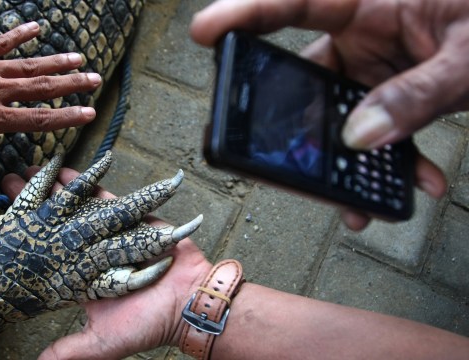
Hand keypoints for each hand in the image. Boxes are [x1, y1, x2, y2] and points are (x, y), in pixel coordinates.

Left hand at [2, 167, 212, 359]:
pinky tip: (69, 167)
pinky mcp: (131, 219)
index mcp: (78, 277)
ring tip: (29, 168)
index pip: (41, 253)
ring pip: (74, 206)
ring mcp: (109, 234)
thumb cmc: (146, 324)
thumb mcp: (102, 343)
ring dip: (52, 188)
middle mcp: (89, 252)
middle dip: (30, 204)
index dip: (20, 237)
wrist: (188, 304)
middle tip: (5, 183)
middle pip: (52, 224)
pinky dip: (89, 181)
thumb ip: (69, 352)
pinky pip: (104, 196)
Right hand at [190, 0, 468, 229]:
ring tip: (360, 201)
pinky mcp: (400, 86)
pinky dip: (393, 160)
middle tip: (284, 163)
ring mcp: (382, 59)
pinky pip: (381, 126)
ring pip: (343, 114)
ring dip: (351, 160)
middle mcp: (368, 27)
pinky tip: (414, 185)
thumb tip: (358, 140)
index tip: (204, 33)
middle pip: (308, 77)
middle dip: (298, 127)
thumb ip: (418, 95)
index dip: (245, 16)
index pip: (296, 4)